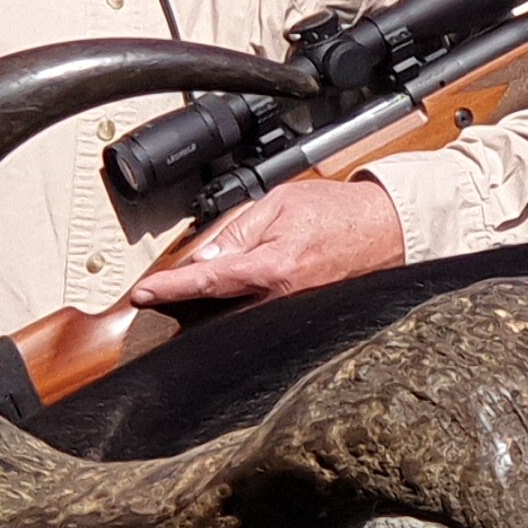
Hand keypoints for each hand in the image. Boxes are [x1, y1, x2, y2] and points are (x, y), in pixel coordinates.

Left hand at [125, 174, 404, 308]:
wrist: (384, 231)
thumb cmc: (337, 214)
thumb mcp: (278, 203)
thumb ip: (237, 231)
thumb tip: (204, 258)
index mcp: (272, 268)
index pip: (207, 282)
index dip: (170, 289)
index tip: (143, 294)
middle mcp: (281, 299)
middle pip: (215, 314)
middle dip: (184, 306)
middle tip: (158, 295)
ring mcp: (291, 315)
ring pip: (234, 323)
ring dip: (208, 312)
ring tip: (187, 299)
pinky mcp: (299, 319)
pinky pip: (258, 322)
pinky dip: (235, 314)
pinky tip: (225, 304)